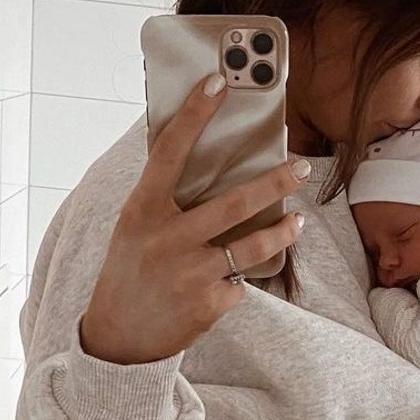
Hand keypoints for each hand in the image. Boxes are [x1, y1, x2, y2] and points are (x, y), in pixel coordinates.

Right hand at [80, 74, 308, 364]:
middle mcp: (167, 239)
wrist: (117, 339)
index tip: (218, 81)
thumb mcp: (135, 228)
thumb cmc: (130, 272)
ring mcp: (189, 273)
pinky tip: (227, 284)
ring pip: (253, 246)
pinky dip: (238, 280)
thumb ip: (165, 201)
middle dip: (276, 182)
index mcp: (143, 210)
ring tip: (297, 221)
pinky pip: (240, 282)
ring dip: (283, 232)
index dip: (194, 114)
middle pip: (235, 202)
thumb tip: (207, 163)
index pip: (170, 151)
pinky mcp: (208, 304)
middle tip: (303, 166)